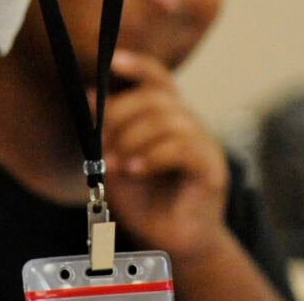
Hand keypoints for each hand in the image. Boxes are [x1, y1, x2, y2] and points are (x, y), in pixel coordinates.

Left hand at [96, 50, 231, 266]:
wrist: (170, 241)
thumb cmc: (143, 198)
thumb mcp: (116, 158)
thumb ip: (107, 129)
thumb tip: (91, 95)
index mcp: (166, 114)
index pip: (158, 77)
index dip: (137, 65)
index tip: (111, 62)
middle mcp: (187, 122)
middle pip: (155, 97)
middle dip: (120, 115)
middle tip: (103, 144)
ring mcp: (203, 143)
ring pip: (167, 120)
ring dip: (132, 140)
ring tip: (114, 165)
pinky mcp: (212, 167)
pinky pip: (182, 148)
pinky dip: (152, 156)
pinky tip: (134, 170)